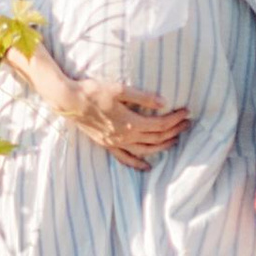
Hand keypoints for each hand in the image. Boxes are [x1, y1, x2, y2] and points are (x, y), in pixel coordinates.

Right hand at [28, 57, 189, 169]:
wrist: (68, 101)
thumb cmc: (93, 91)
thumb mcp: (120, 89)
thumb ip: (143, 97)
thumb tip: (164, 103)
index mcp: (130, 122)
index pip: (160, 124)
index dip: (175, 119)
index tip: (186, 112)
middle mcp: (125, 136)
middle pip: (156, 138)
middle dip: (174, 131)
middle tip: (187, 124)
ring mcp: (115, 143)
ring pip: (145, 150)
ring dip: (162, 147)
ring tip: (175, 141)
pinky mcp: (107, 144)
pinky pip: (125, 158)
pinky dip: (138, 163)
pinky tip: (147, 166)